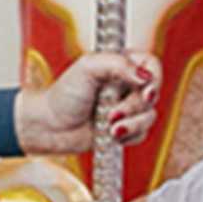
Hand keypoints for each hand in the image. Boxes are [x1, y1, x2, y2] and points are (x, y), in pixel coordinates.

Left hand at [18, 50, 161, 155]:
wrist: (49, 126)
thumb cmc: (63, 94)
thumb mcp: (88, 67)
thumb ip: (119, 64)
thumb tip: (145, 76)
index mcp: (123, 64)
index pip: (152, 66)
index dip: (153, 79)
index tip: (144, 89)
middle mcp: (128, 85)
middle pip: (152, 94)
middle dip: (134, 106)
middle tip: (114, 112)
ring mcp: (127, 108)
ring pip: (149, 116)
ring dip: (131, 124)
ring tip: (110, 127)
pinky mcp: (125, 129)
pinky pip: (141, 134)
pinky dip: (128, 136)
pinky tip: (111, 134)